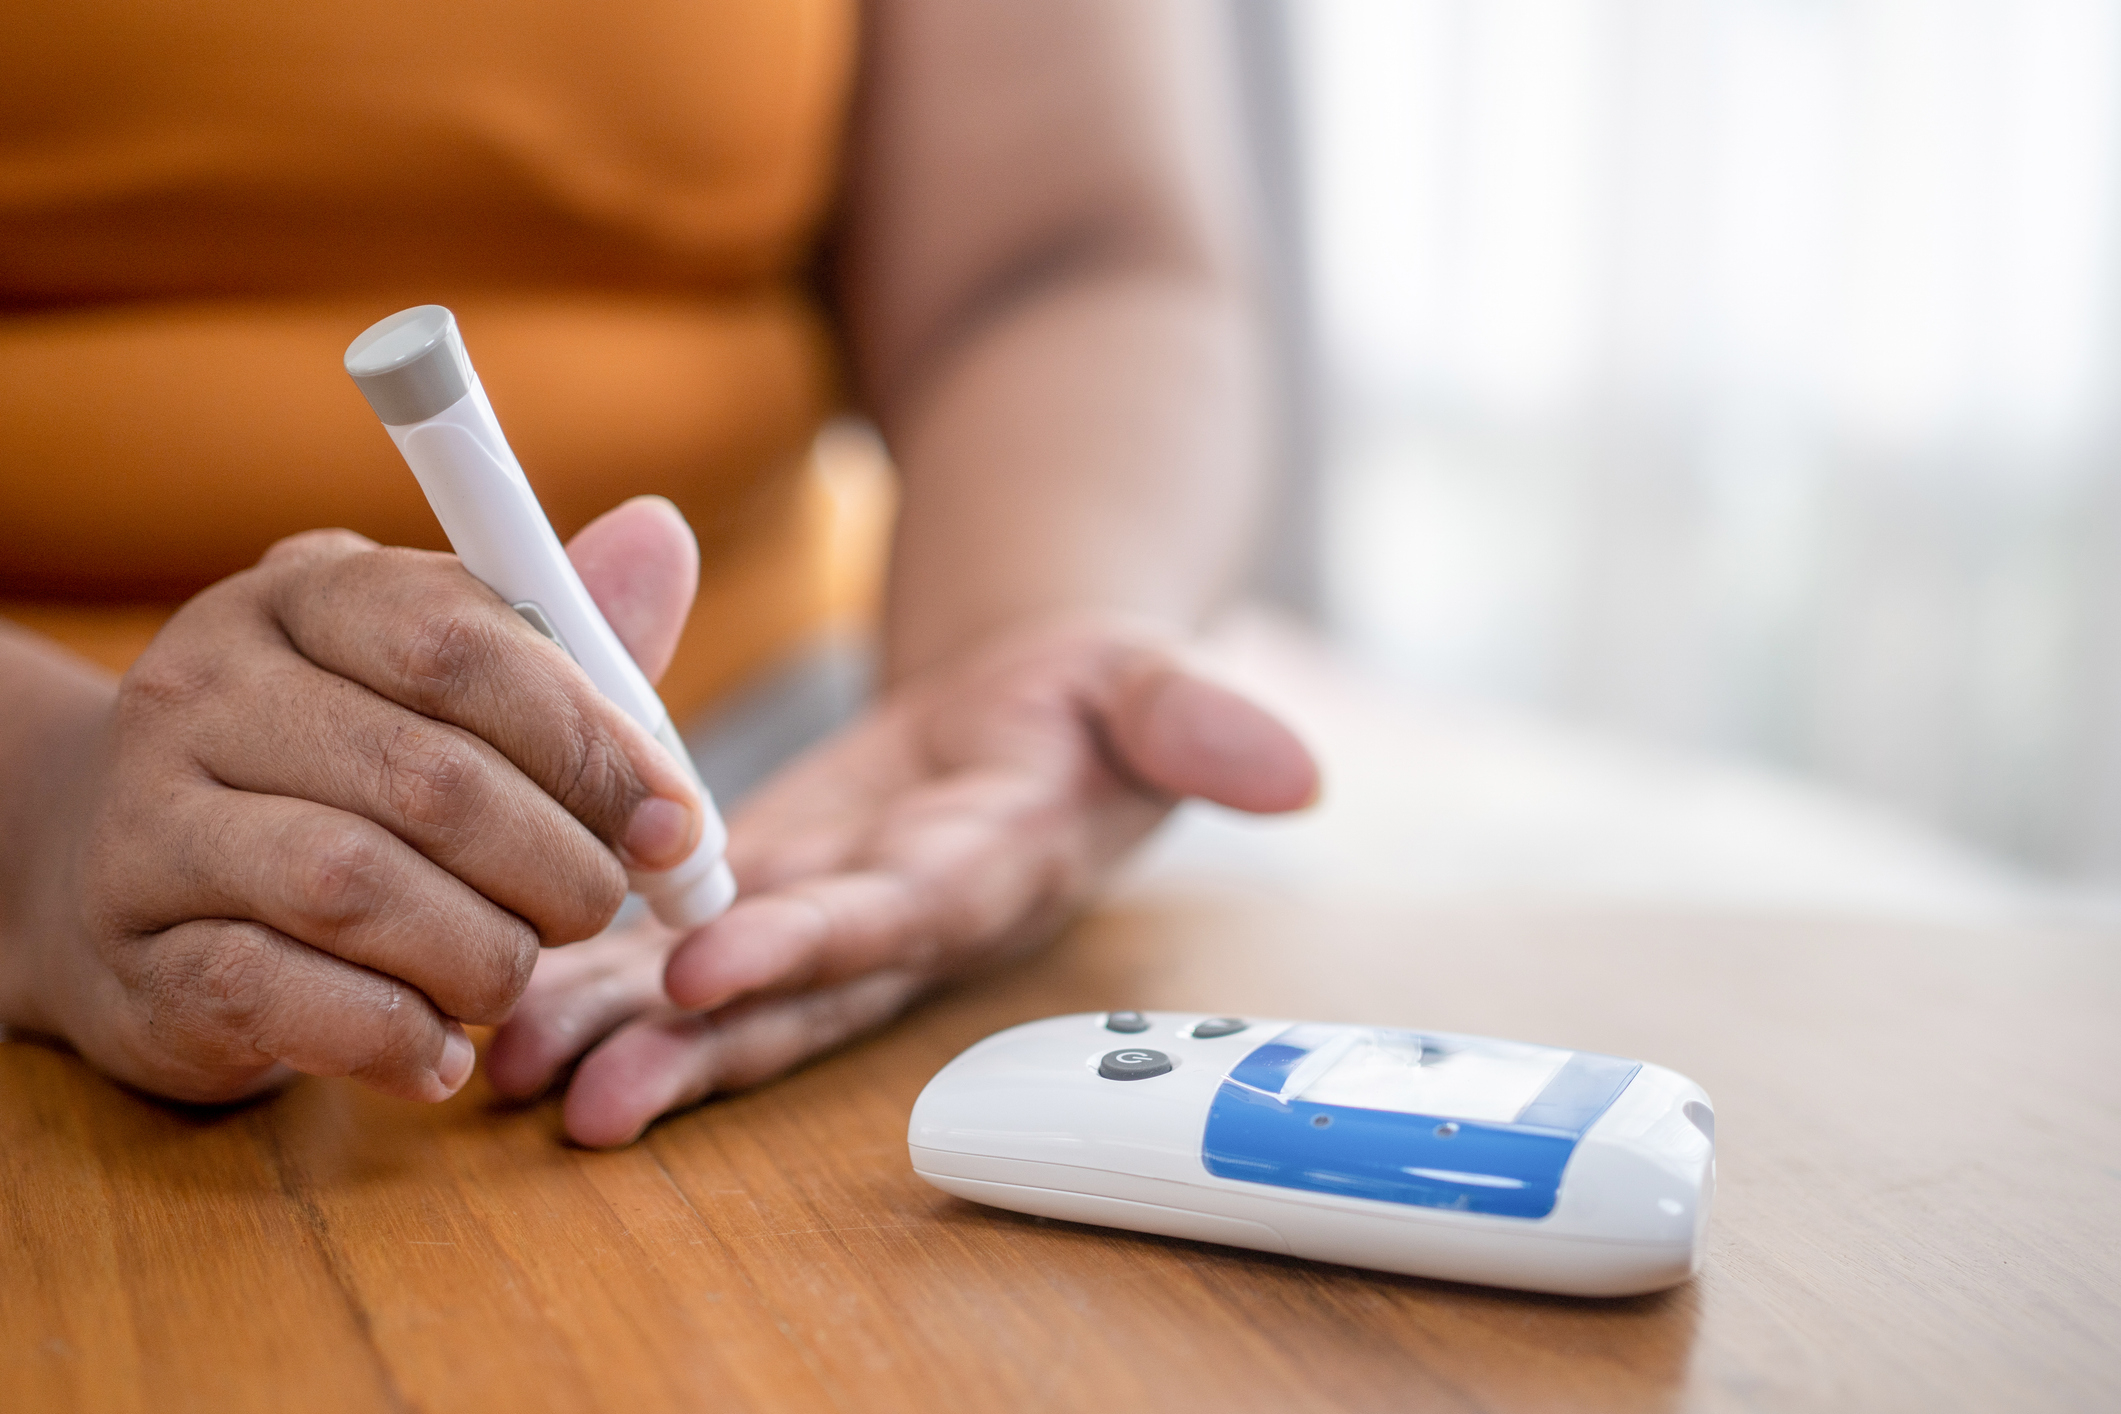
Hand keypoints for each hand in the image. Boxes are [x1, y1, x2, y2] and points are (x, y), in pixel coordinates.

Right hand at [2, 498, 706, 1105]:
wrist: (148, 891)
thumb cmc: (355, 776)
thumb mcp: (458, 691)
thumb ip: (569, 643)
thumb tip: (663, 536)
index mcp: (303, 593)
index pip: (459, 641)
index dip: (589, 740)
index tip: (672, 820)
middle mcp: (204, 688)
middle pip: (428, 776)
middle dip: (557, 863)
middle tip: (600, 906)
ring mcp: (150, 822)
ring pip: (354, 888)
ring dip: (482, 952)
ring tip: (515, 973)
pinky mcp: (136, 956)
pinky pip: (279, 994)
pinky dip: (392, 1034)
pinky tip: (442, 1051)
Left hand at [487, 616, 1318, 1146]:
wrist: (1035, 725)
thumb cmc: (1091, 702)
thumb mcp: (1146, 685)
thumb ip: (1198, 721)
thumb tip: (1297, 773)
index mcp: (985, 867)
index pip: (900, 916)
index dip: (814, 945)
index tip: (714, 964)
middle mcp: (896, 920)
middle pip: (791, 994)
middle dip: (691, 1047)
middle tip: (581, 1092)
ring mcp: (826, 919)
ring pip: (721, 995)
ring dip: (620, 1032)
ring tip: (509, 1070)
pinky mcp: (768, 897)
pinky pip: (678, 951)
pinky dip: (596, 979)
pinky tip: (504, 1005)